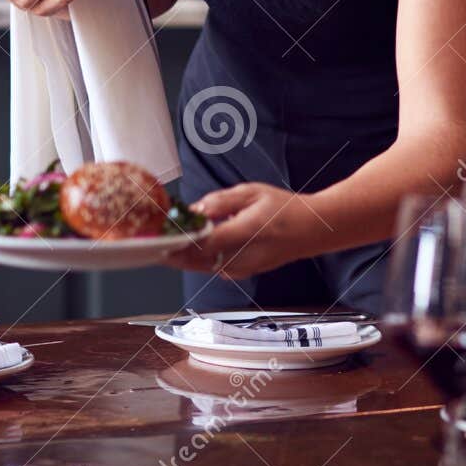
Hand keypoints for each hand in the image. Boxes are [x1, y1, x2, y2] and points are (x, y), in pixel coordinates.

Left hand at [165, 183, 327, 279]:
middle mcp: (243, 256)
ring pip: (201, 266)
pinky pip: (212, 267)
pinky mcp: (242, 272)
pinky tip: (191, 244)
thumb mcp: (253, 192)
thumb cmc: (284, 208)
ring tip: (167, 240)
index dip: (177, 241)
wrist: (312, 231)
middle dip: (172, 251)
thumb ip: (221, 201)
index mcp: (246, 232)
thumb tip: (195, 210)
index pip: (203, 243)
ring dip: (183, 256)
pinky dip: (198, 258)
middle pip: (195, 260)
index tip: (158, 234)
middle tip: (153, 239)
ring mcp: (242, 269)